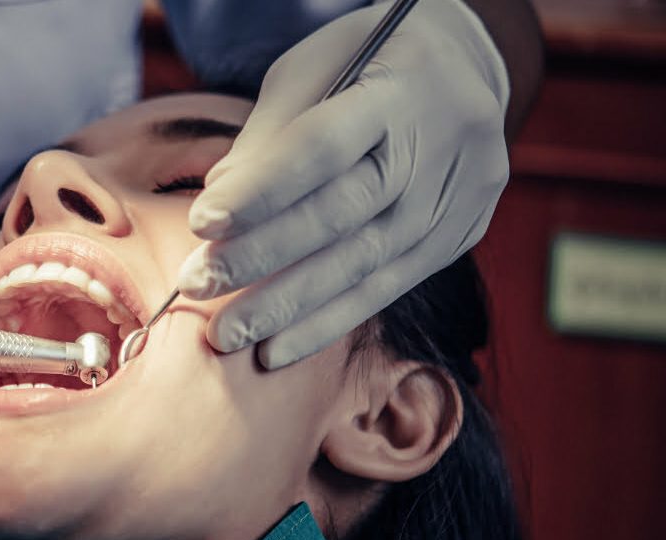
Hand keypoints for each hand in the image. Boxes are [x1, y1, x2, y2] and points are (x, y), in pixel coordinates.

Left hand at [176, 0, 509, 367]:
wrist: (467, 65)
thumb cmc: (367, 62)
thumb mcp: (316, 70)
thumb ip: (269, 136)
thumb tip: (216, 203)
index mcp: (398, 89)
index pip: (321, 148)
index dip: (261, 191)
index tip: (201, 223)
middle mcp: (439, 146)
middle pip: (341, 215)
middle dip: (262, 258)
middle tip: (198, 286)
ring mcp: (457, 197)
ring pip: (363, 264)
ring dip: (286, 307)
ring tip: (226, 334)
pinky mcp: (458, 236)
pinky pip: (386, 289)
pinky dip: (325, 324)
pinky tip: (275, 351)